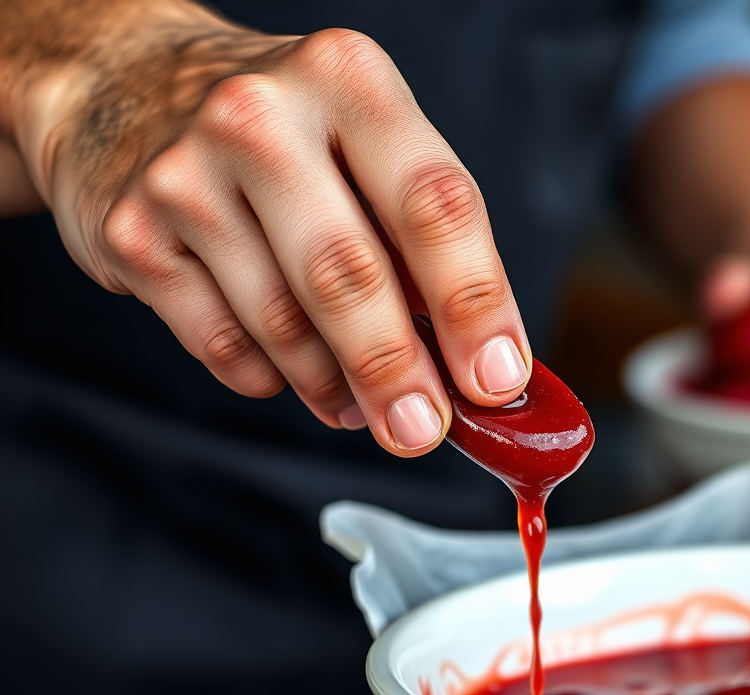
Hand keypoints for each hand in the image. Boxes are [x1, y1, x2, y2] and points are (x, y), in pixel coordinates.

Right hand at [4, 2, 529, 454]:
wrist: (126, 90)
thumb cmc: (285, 139)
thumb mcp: (366, 150)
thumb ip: (424, 245)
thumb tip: (484, 365)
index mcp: (349, 83)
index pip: (432, 205)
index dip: (474, 304)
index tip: (497, 380)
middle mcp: (262, 118)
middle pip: (349, 273)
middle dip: (397, 371)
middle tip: (424, 430)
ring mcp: (185, 175)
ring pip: (284, 325)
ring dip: (336, 386)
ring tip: (361, 405)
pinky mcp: (133, 235)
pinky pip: (224, 348)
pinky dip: (272, 378)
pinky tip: (291, 371)